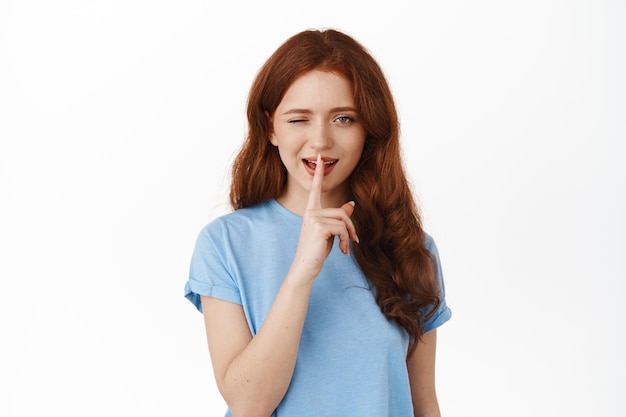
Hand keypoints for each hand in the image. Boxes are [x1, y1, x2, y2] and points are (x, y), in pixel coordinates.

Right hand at [290, 154, 358, 280]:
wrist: (306, 267)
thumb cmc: (316, 251)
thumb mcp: (330, 232)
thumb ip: (338, 218)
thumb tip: (351, 204)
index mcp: (311, 211)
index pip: (315, 189)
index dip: (319, 174)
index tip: (320, 158)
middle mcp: (311, 212)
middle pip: (342, 212)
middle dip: (351, 227)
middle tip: (353, 241)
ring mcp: (313, 218)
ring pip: (343, 220)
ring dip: (349, 235)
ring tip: (347, 247)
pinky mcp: (318, 226)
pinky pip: (342, 229)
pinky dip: (346, 241)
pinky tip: (342, 251)